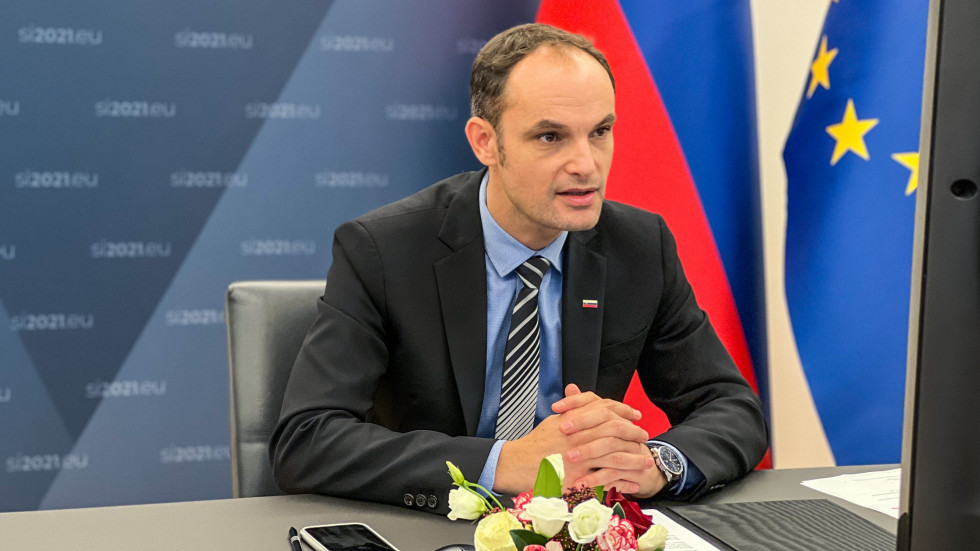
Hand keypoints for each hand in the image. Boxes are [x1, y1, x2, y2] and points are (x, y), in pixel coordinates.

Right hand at [493, 385, 649, 493]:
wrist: (517, 464)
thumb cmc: (535, 444)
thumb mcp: (553, 421)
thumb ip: (570, 408)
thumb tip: (577, 392)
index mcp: (574, 420)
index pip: (605, 410)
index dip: (623, 410)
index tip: (635, 415)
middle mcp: (579, 436)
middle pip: (615, 430)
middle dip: (633, 433)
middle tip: (644, 437)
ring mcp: (580, 457)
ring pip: (615, 455)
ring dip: (633, 459)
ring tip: (646, 461)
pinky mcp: (578, 478)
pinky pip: (606, 480)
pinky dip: (622, 481)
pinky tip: (633, 484)